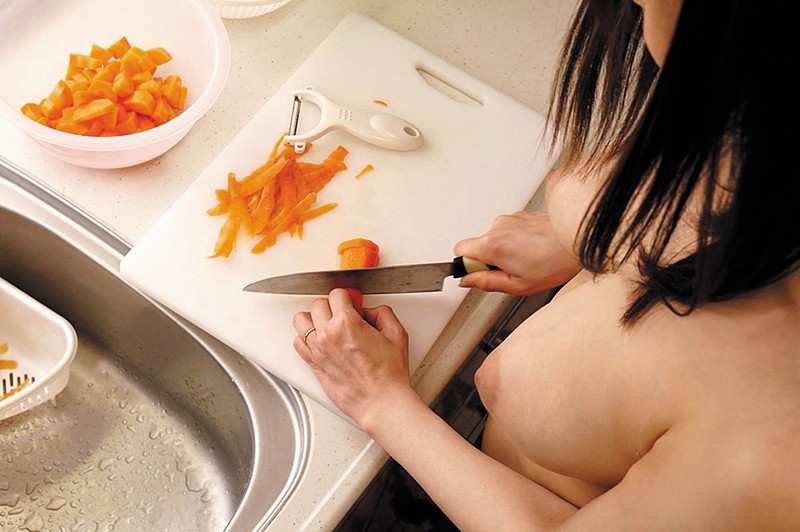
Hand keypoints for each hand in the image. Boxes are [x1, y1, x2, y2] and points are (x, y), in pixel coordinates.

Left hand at [293, 288, 410, 425]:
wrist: (381, 402)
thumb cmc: (388, 375)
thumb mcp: (396, 334)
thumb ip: (382, 313)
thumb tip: (370, 310)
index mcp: (347, 323)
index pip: (337, 294)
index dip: (348, 298)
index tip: (353, 304)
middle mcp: (328, 334)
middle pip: (317, 304)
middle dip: (332, 306)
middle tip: (343, 315)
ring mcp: (317, 350)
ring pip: (301, 320)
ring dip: (314, 319)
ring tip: (327, 325)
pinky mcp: (313, 364)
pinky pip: (298, 343)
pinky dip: (306, 338)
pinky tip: (320, 341)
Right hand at [454, 211, 581, 294]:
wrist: (581, 241)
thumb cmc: (555, 263)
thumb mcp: (516, 285)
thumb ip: (485, 282)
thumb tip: (467, 280)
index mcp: (491, 244)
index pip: (459, 251)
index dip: (469, 265)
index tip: (484, 274)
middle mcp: (498, 226)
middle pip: (479, 244)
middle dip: (490, 259)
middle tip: (512, 271)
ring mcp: (512, 218)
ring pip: (496, 237)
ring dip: (506, 249)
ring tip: (529, 261)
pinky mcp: (524, 215)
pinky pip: (511, 230)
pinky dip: (518, 241)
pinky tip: (535, 250)